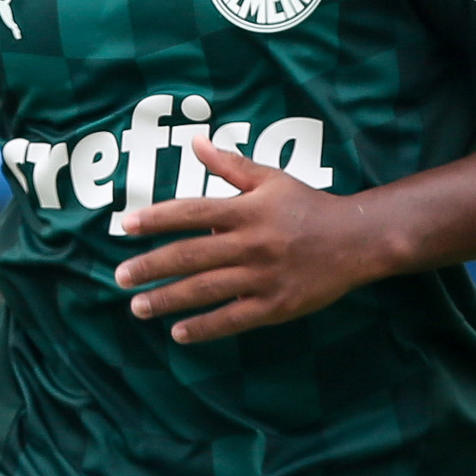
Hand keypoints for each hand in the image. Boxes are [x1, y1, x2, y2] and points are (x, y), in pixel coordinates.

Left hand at [115, 136, 387, 343]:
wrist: (356, 240)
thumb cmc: (308, 205)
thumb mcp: (270, 178)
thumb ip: (230, 165)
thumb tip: (195, 142)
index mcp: (246, 210)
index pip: (191, 212)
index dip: (156, 218)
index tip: (125, 225)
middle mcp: (250, 243)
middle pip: (190, 255)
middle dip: (151, 266)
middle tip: (119, 276)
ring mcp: (262, 277)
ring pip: (205, 290)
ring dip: (168, 299)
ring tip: (138, 307)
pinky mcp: (275, 305)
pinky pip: (233, 319)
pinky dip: (204, 327)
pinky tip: (178, 332)